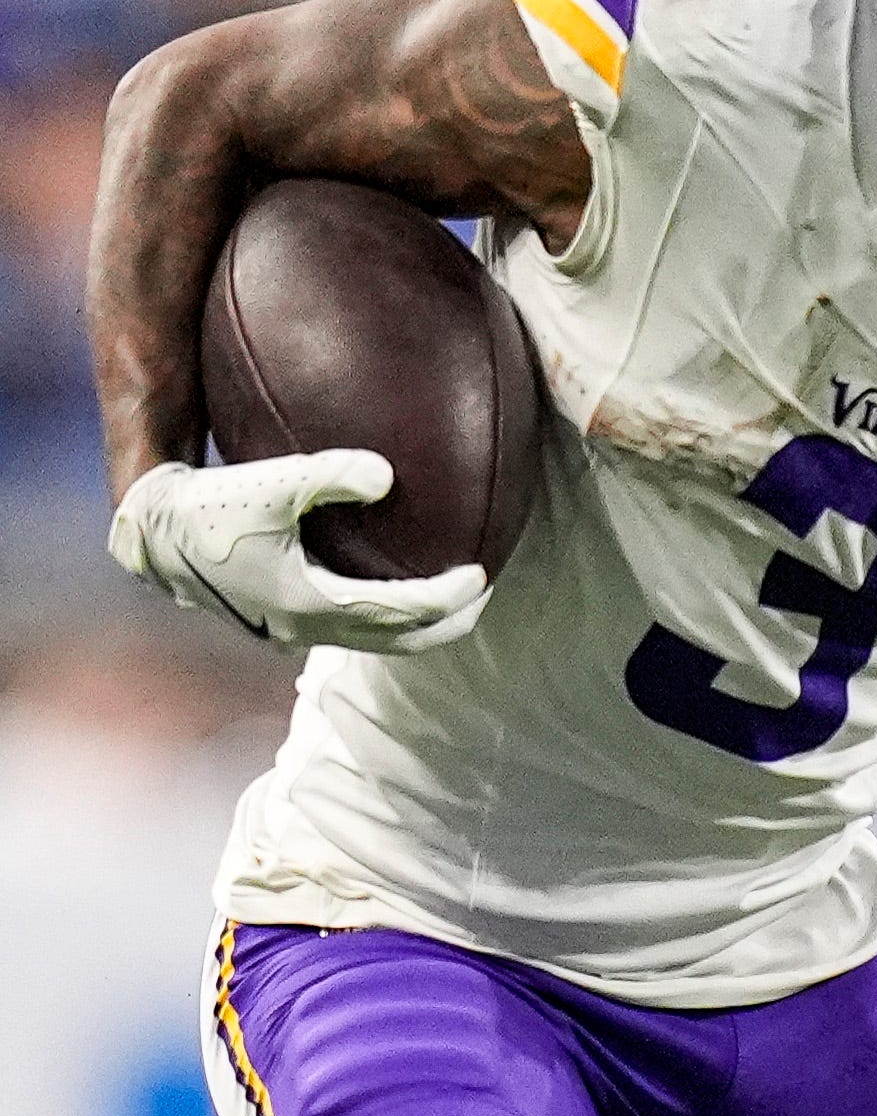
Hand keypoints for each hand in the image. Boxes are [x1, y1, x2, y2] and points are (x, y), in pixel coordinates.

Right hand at [108, 452, 490, 654]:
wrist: (152, 533)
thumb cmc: (211, 505)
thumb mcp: (270, 482)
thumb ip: (329, 474)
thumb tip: (387, 474)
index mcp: (309, 603)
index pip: (400, 613)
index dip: (448, 598)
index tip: (483, 573)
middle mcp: (303, 627)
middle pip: (398, 641)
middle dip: (446, 622)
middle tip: (484, 592)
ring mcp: (290, 628)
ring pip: (373, 639)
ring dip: (417, 624)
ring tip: (454, 594)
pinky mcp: (280, 617)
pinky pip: (350, 627)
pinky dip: (385, 615)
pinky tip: (396, 582)